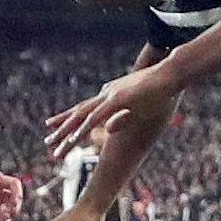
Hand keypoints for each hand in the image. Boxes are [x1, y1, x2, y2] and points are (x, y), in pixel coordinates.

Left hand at [45, 61, 181, 158]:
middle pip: (78, 113)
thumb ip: (124, 115)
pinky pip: (96, 117)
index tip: (55, 127)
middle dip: (61, 128)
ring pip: (82, 117)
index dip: (69, 119)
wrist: (172, 73)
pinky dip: (83, 128)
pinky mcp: (117, 100)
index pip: (85, 108)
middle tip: (47, 142)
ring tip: (55, 148)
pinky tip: (73, 139)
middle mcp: (106, 94)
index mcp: (110, 94)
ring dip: (67, 133)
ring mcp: (110, 96)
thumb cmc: (161, 89)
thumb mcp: (139, 105)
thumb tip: (111, 125)